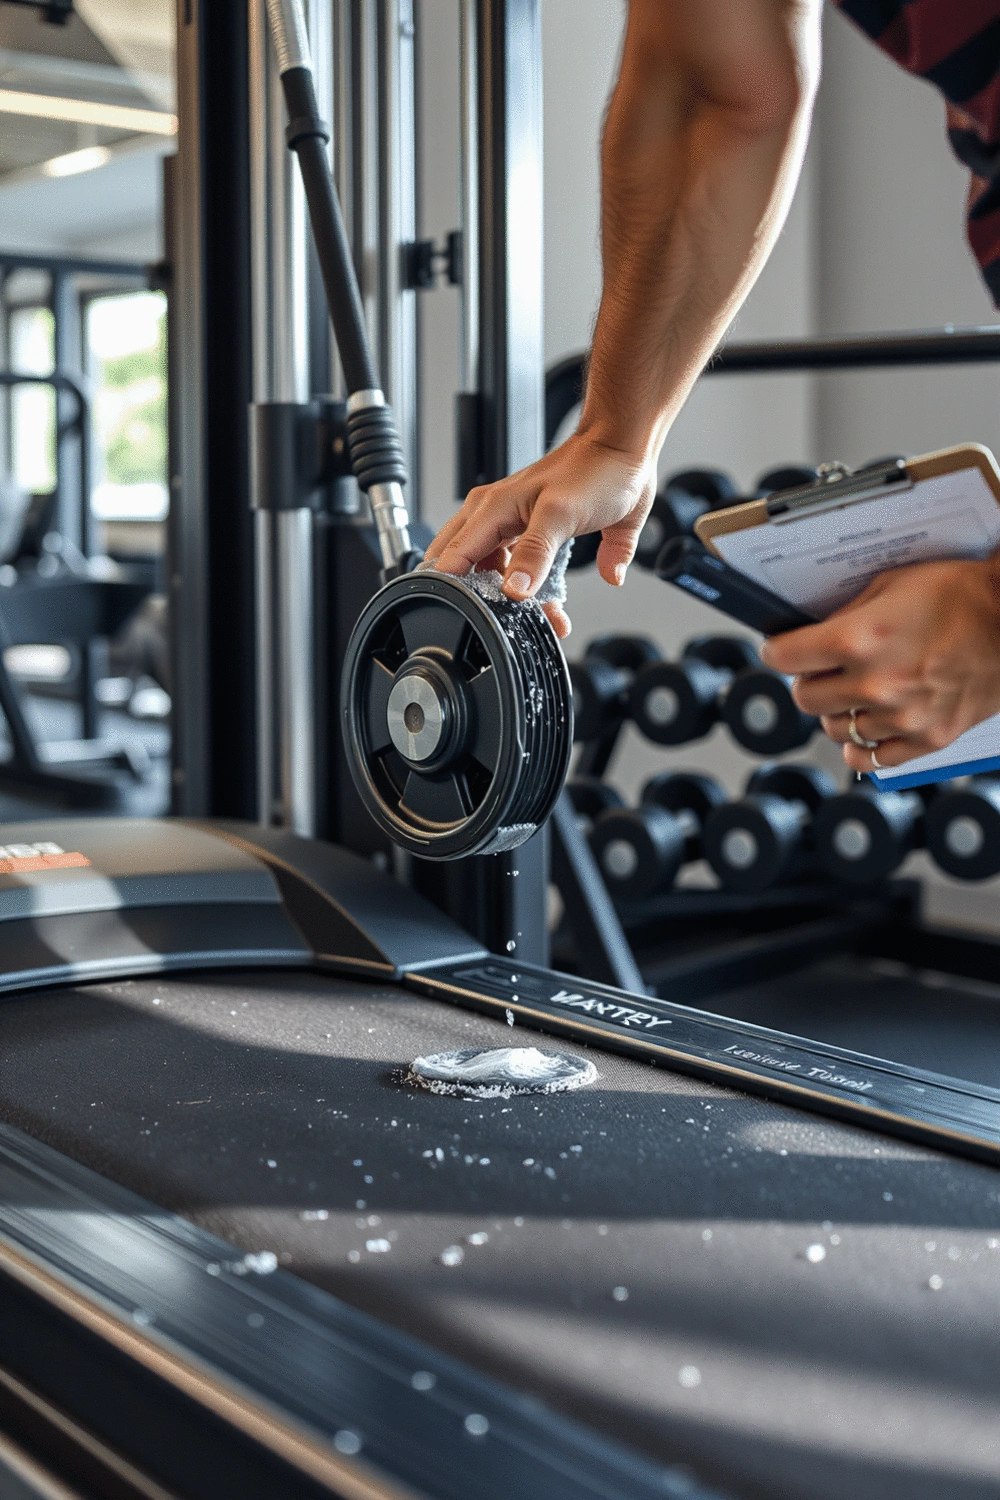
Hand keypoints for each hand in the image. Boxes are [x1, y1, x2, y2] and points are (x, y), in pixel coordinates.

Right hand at [424, 432, 655, 638]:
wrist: (621, 448)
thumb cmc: (593, 471)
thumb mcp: (561, 514)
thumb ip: (535, 553)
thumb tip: (513, 589)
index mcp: (490, 509)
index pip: (452, 558)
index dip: (459, 593)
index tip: (478, 620)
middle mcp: (492, 516)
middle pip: (469, 572)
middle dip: (488, 603)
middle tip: (514, 624)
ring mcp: (509, 524)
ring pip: (496, 576)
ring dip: (517, 604)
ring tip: (548, 620)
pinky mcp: (529, 533)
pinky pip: (518, 571)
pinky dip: (533, 594)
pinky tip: (554, 608)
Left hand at [759, 558, 999, 771]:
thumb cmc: (960, 594)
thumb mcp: (891, 585)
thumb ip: (846, 615)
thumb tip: (811, 635)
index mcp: (858, 639)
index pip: (784, 657)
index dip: (777, 651)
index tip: (779, 651)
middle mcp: (873, 683)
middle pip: (804, 697)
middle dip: (807, 680)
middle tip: (821, 669)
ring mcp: (900, 716)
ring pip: (834, 729)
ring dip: (836, 711)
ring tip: (853, 692)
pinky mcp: (927, 738)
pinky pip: (872, 759)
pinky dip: (861, 746)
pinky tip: (864, 729)